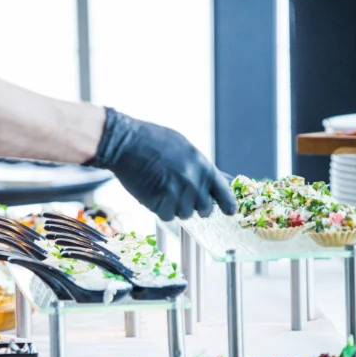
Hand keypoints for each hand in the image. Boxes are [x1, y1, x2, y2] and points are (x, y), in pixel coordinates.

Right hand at [87, 108, 236, 220]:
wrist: (126, 144)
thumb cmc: (153, 141)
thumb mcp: (184, 148)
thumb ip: (199, 166)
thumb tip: (211, 180)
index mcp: (203, 167)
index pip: (223, 193)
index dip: (227, 204)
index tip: (229, 210)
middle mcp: (194, 183)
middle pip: (205, 209)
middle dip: (195, 205)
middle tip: (183, 196)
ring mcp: (177, 194)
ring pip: (184, 213)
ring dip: (176, 206)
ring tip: (163, 189)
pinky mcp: (160, 203)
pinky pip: (167, 216)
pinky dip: (161, 208)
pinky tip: (154, 194)